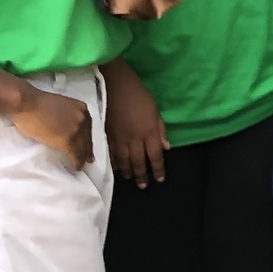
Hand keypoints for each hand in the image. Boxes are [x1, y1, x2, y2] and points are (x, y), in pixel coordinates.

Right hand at [11, 87, 95, 169]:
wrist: (26, 104)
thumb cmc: (35, 103)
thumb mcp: (60, 106)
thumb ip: (67, 115)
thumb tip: (65, 126)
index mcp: (81, 108)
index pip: (87, 128)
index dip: (87, 138)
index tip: (87, 147)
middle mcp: (83, 118)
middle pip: (87, 138)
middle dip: (87, 149)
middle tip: (88, 159)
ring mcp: (76, 130)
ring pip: (83, 148)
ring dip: (81, 158)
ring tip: (80, 165)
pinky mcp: (68, 140)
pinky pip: (75, 155)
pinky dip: (76, 162)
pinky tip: (76, 167)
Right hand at [103, 70, 167, 185]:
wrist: (115, 85)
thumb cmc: (139, 95)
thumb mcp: (156, 110)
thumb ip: (161, 130)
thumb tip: (166, 148)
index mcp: (149, 131)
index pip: (155, 156)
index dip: (158, 169)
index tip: (159, 179)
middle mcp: (134, 138)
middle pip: (138, 162)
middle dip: (142, 175)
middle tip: (143, 186)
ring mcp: (119, 137)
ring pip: (123, 160)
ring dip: (128, 171)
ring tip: (130, 178)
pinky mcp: (106, 134)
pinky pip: (111, 153)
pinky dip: (114, 162)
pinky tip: (116, 168)